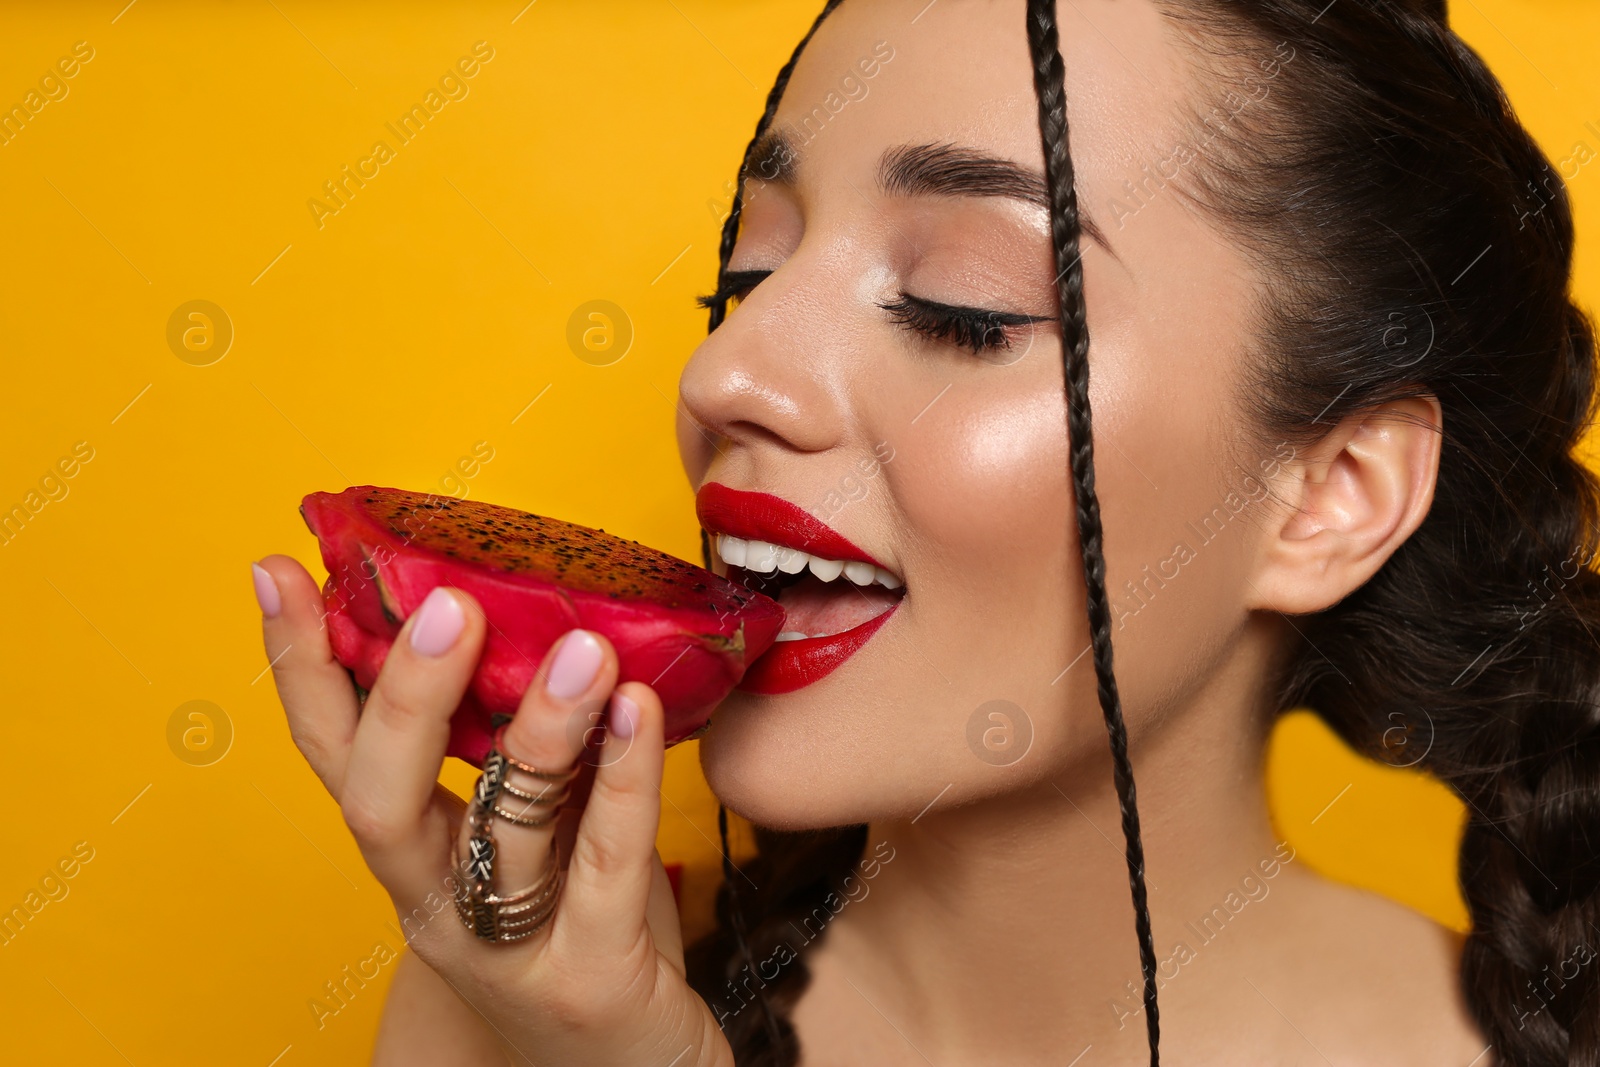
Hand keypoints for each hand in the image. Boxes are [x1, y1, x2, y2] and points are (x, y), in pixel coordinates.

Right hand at [252, 555, 734, 1066]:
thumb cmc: (579, 925)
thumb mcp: (536, 825)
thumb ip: (527, 742)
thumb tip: (541, 606)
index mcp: (412, 854)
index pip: (333, 754)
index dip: (300, 665)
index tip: (276, 568)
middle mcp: (436, 904)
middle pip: (379, 803)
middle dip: (403, 700)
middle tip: (446, 605)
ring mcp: (510, 951)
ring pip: (499, 835)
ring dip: (538, 732)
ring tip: (582, 648)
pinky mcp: (592, 978)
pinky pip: (604, 868)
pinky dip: (624, 783)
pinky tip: (642, 711)